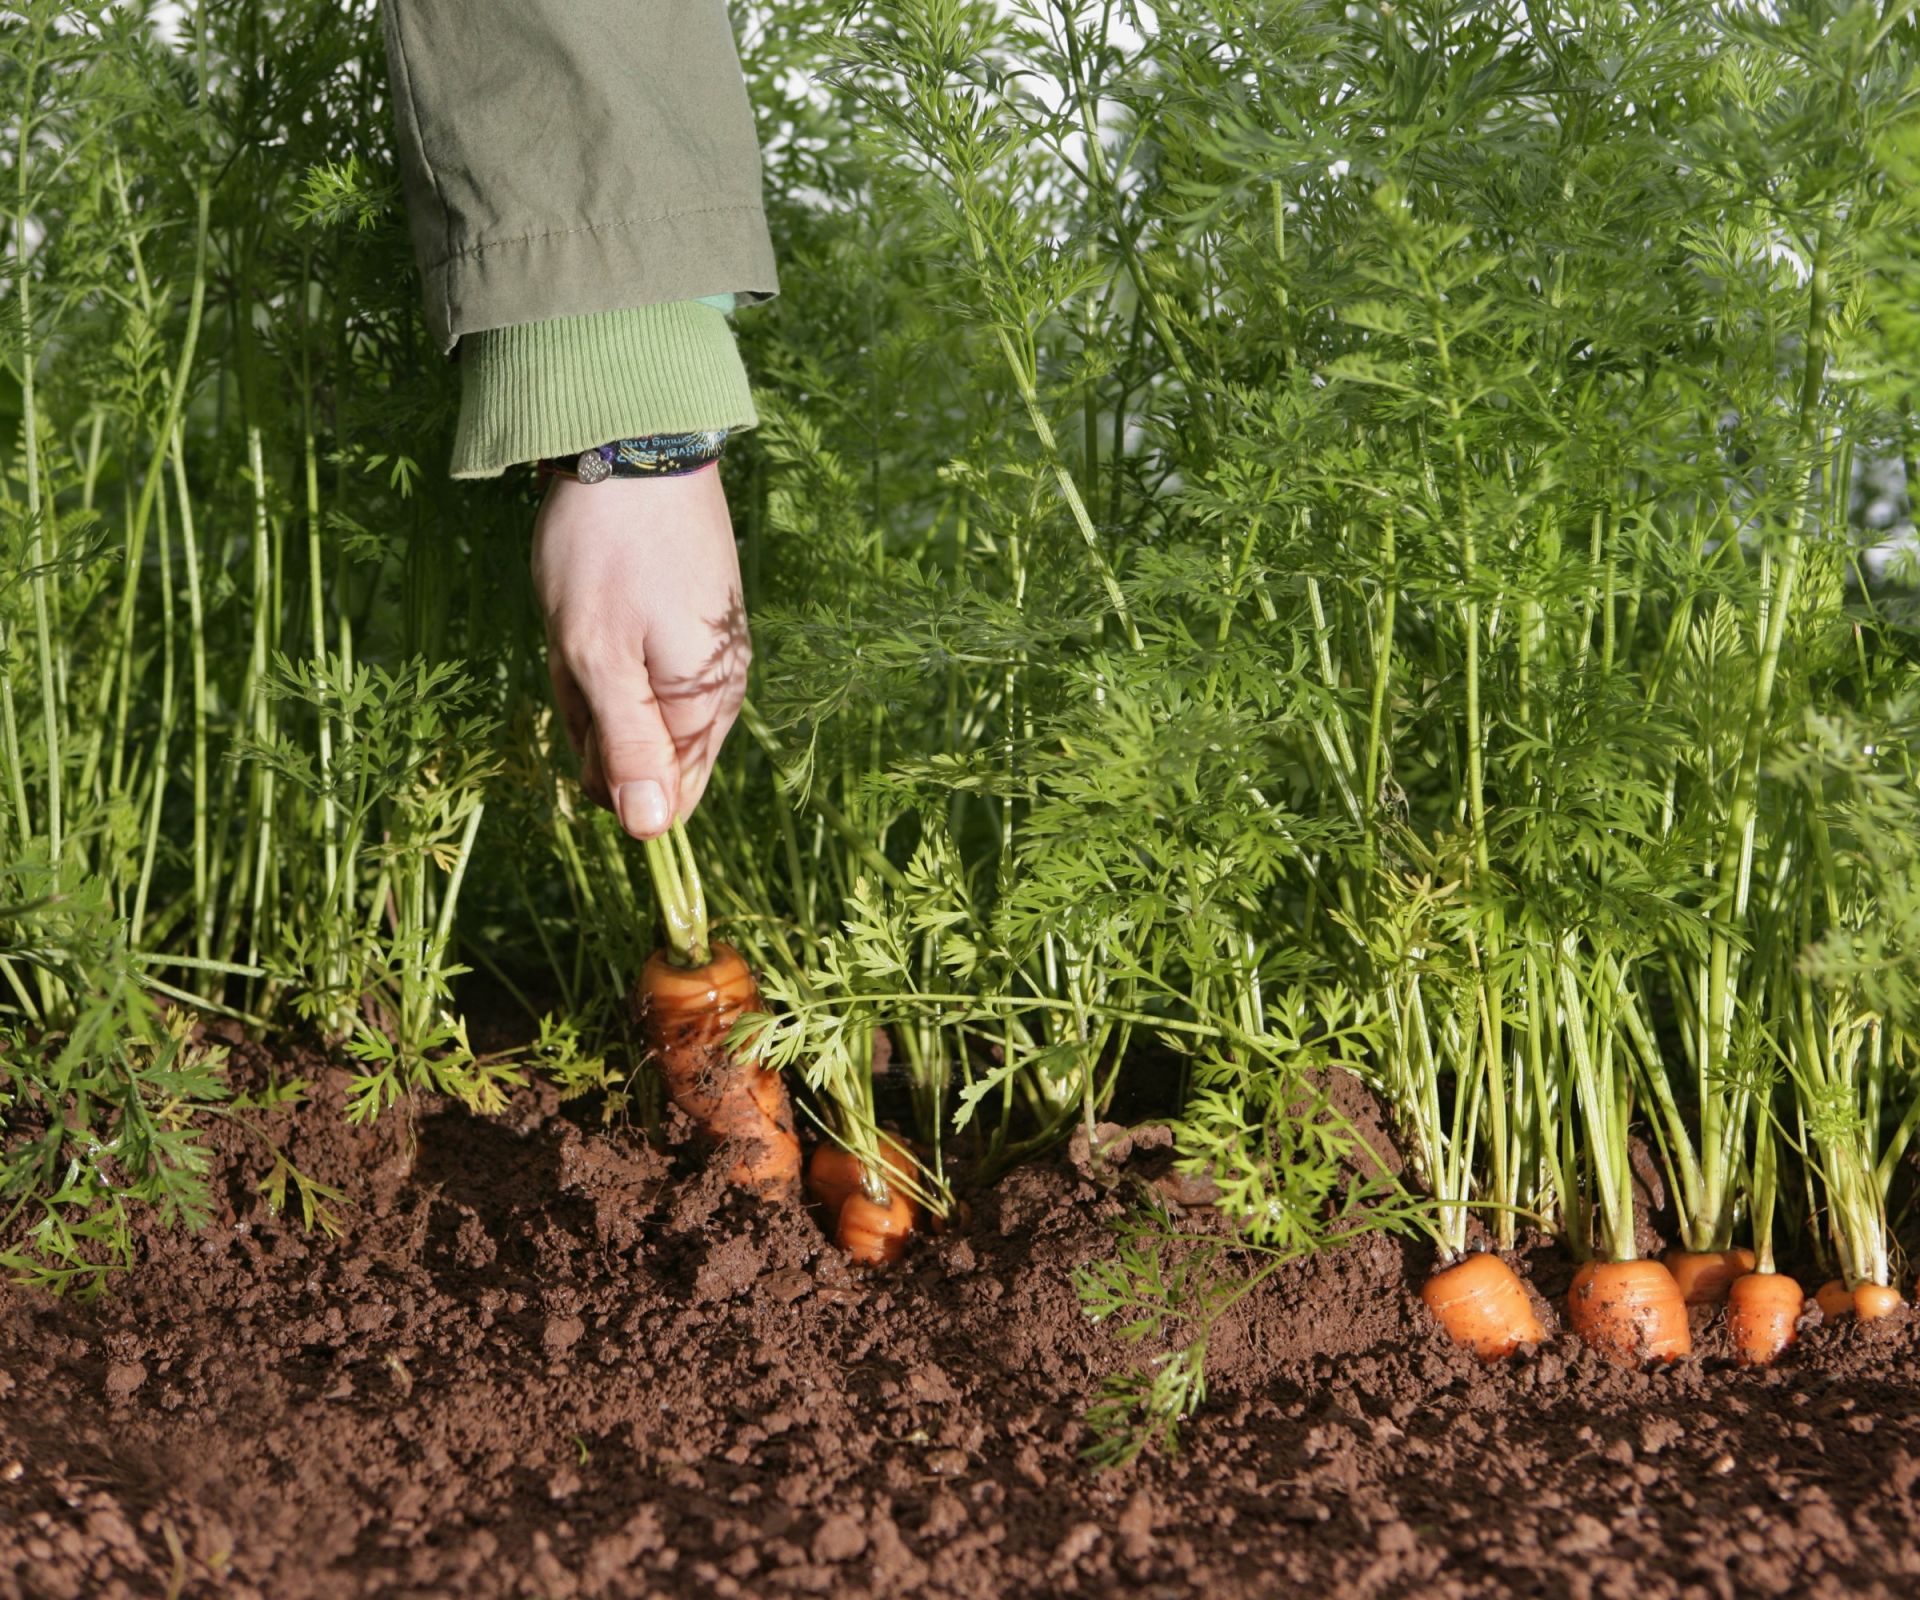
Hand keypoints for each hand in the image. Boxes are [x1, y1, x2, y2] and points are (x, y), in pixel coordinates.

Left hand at [530, 465, 749, 838]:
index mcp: (702, 708)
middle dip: (592, 715)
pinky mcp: (687, 624)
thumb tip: (650, 834)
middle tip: (577, 650)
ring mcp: (702, 656)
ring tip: (582, 616)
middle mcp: (716, 692)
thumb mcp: (598, 656)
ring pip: (629, 706)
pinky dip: (600, 646)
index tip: (585, 706)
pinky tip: (592, 603)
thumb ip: (625, 748)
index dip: (606, 771)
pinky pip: (634, 666)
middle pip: (639, 754)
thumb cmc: (608, 553)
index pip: (662, 800)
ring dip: (589, 676)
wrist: (637, 445)